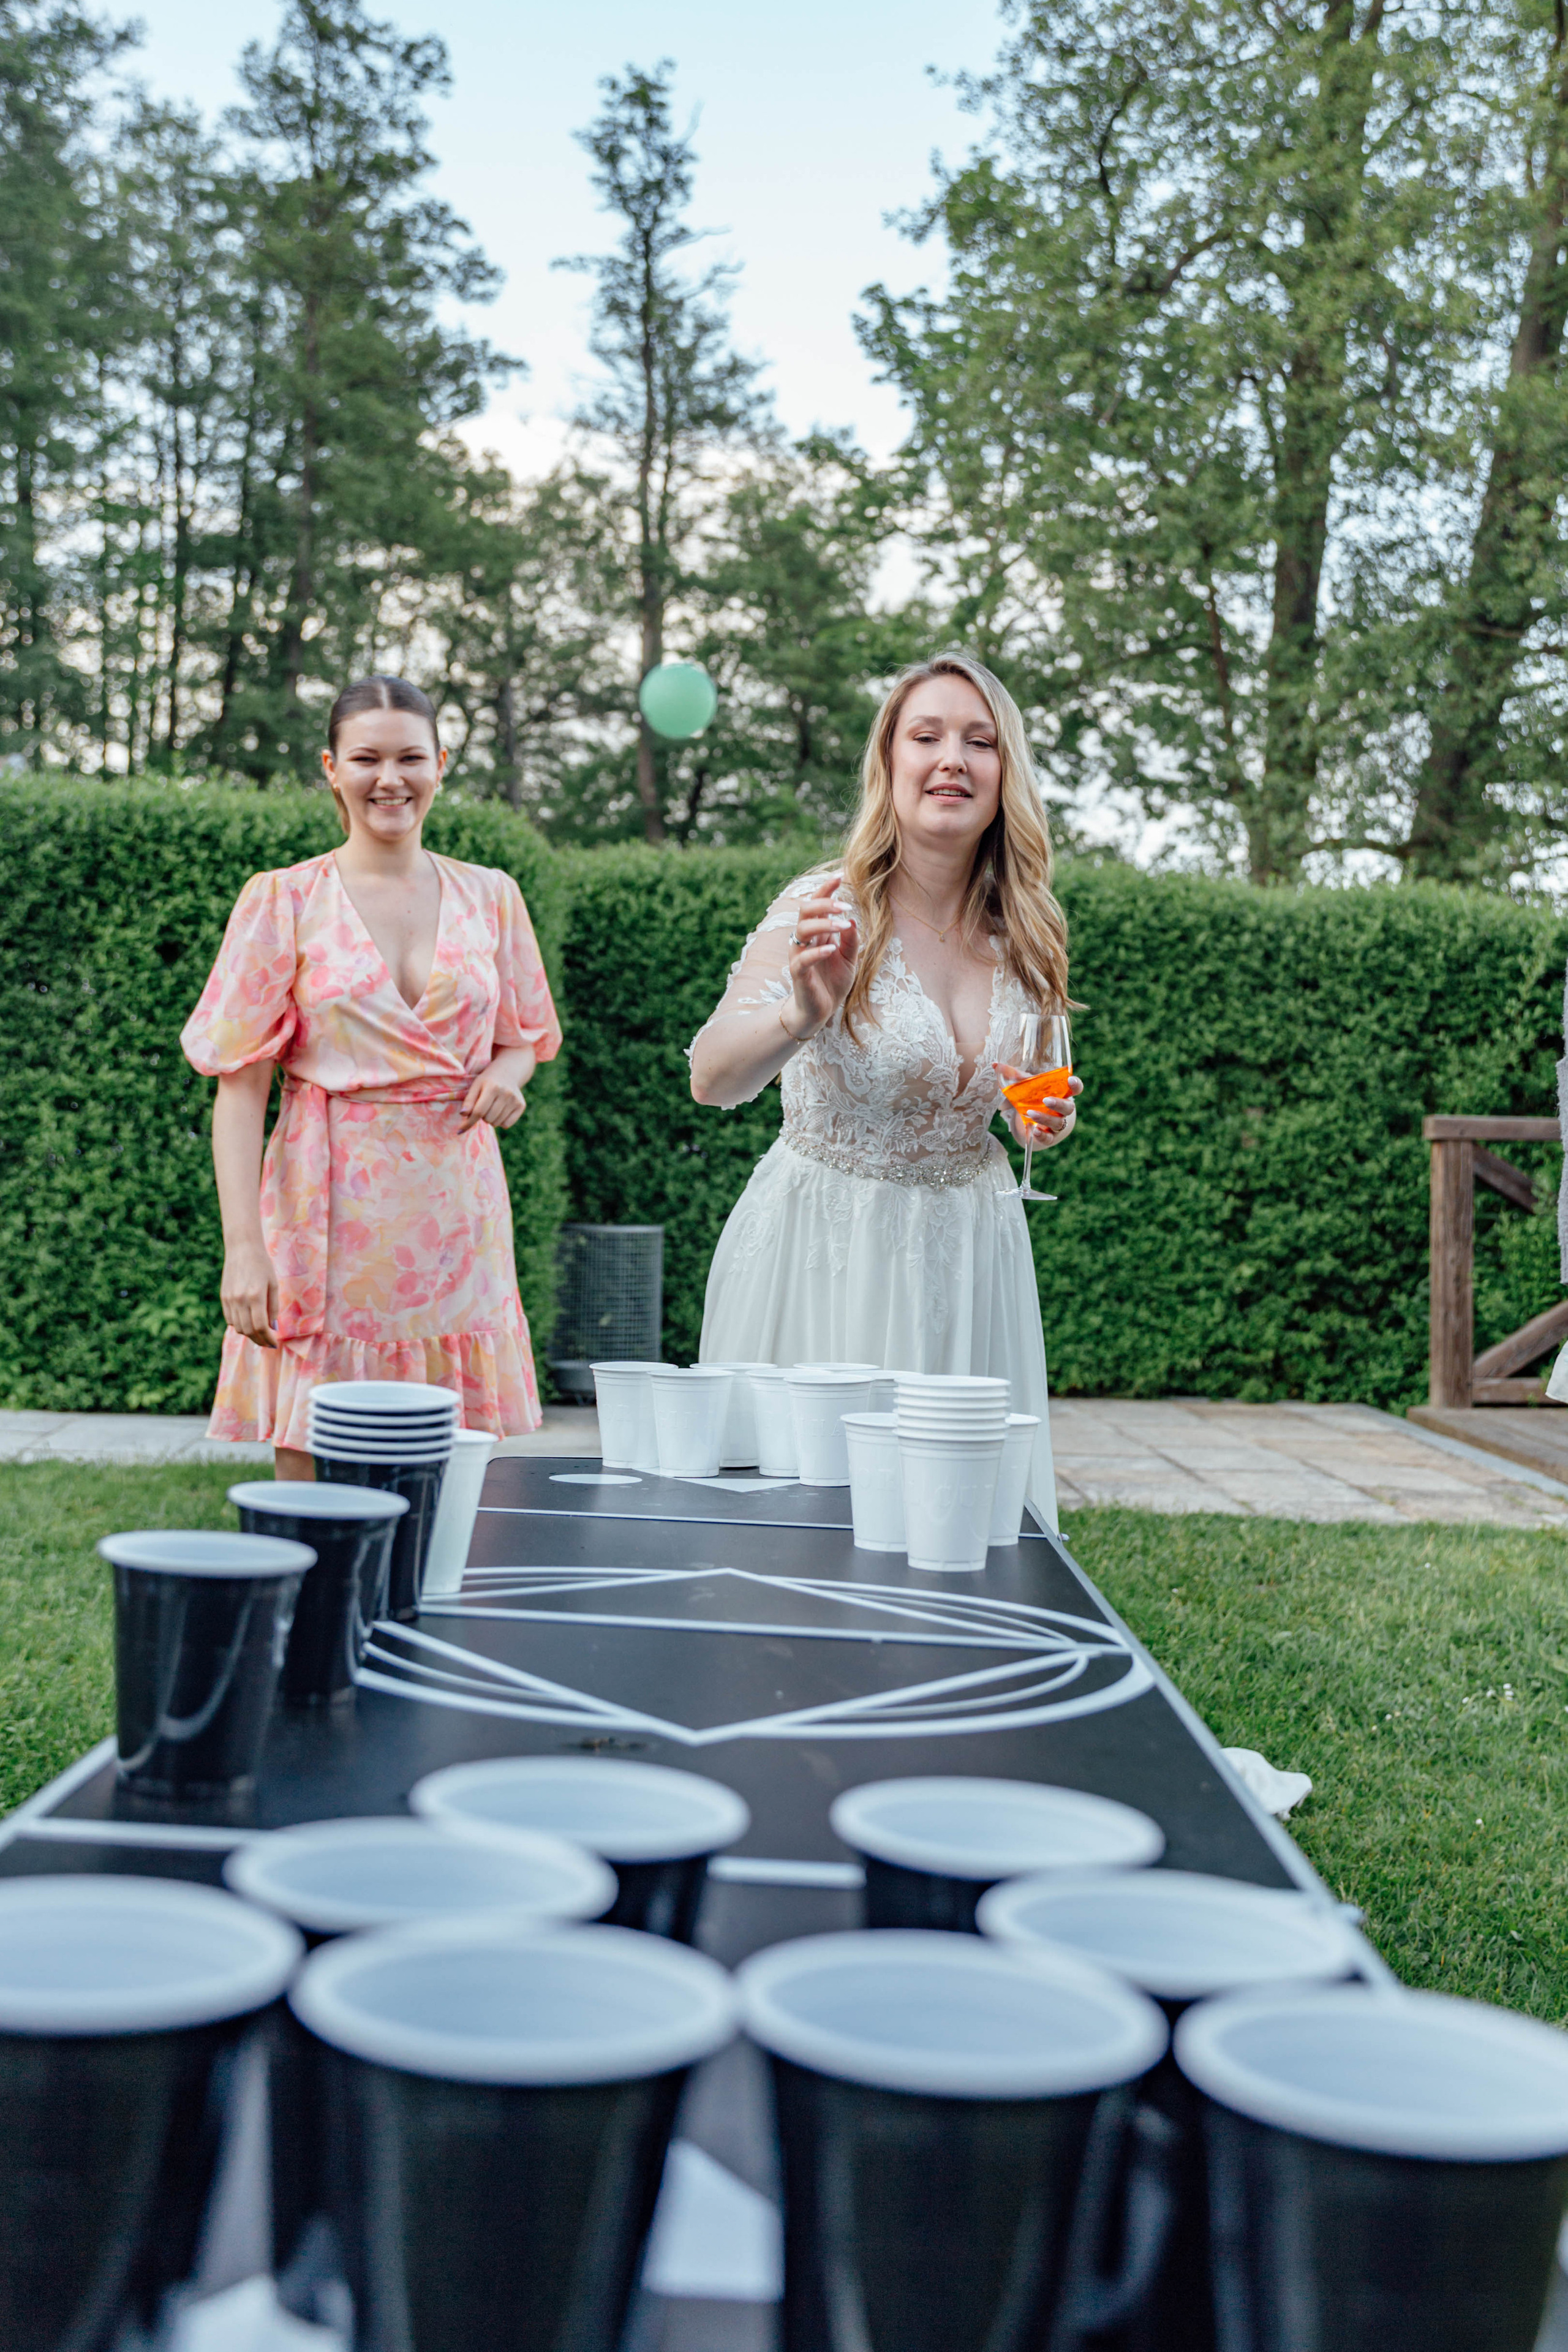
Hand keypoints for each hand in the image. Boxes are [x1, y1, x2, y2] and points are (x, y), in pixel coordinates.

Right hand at [221, 1239, 277, 1348]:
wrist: (242, 1249)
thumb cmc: (262, 1265)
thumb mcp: (273, 1284)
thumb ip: (273, 1307)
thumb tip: (272, 1327)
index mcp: (255, 1295)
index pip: (260, 1326)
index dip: (268, 1338)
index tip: (274, 1343)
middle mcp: (240, 1299)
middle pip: (248, 1330)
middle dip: (259, 1340)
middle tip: (268, 1343)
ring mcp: (229, 1299)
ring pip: (238, 1327)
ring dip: (249, 1334)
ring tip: (260, 1334)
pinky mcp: (223, 1297)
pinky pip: (230, 1319)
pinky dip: (239, 1325)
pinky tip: (248, 1323)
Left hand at [460, 1061, 526, 1131]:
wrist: (508, 1072)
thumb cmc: (487, 1080)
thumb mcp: (475, 1086)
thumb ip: (469, 1101)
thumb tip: (463, 1114)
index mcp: (492, 1087)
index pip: (478, 1111)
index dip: (468, 1122)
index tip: (459, 1130)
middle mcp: (506, 1093)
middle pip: (488, 1118)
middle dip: (482, 1116)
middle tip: (484, 1106)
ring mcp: (515, 1100)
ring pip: (497, 1123)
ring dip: (491, 1119)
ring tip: (492, 1107)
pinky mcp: (521, 1105)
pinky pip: (507, 1125)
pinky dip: (501, 1122)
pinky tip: (500, 1111)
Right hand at [783, 877, 858, 1040]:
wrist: (821, 1011)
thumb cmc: (833, 982)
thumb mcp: (850, 959)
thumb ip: (851, 940)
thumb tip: (852, 920)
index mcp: (817, 933)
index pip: (817, 904)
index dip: (826, 888)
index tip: (841, 875)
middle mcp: (804, 940)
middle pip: (805, 910)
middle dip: (824, 902)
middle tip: (845, 905)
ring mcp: (799, 955)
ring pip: (802, 929)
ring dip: (823, 923)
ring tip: (842, 925)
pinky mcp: (798, 974)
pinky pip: (802, 959)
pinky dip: (817, 951)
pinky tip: (831, 948)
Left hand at [994, 1067, 1082, 1148]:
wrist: (1031, 1119)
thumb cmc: (1033, 1097)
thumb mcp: (1026, 1086)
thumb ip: (1014, 1076)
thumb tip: (995, 1064)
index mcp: (1062, 1093)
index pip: (1075, 1088)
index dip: (1076, 1085)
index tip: (1070, 1081)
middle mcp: (1063, 1109)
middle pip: (1069, 1107)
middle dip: (1059, 1104)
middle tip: (1046, 1101)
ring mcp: (1057, 1124)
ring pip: (1058, 1123)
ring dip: (1045, 1118)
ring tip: (1030, 1113)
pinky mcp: (1049, 1137)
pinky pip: (1049, 1138)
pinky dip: (1042, 1135)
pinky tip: (1034, 1132)